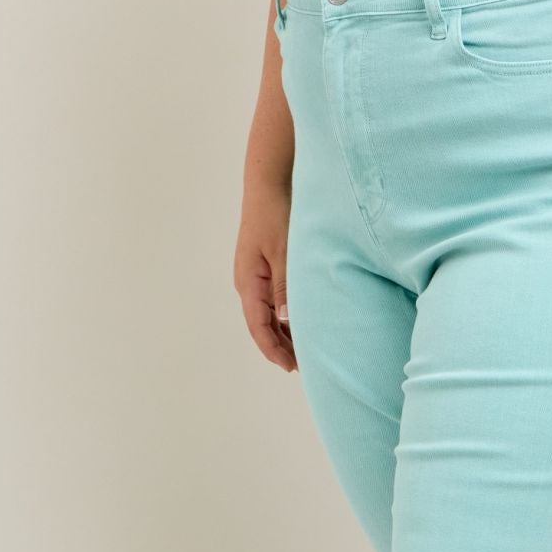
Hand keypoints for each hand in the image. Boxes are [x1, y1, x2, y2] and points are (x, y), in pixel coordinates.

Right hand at [236, 174, 297, 373]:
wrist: (268, 183)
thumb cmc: (276, 213)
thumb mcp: (284, 251)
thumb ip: (285, 285)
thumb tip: (285, 320)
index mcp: (249, 282)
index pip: (259, 327)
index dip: (274, 350)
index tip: (291, 367)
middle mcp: (248, 283)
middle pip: (262, 326)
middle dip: (280, 348)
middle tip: (303, 366)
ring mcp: (254, 276)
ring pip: (267, 315)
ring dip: (283, 334)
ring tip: (302, 351)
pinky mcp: (264, 267)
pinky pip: (272, 301)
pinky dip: (284, 316)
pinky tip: (299, 322)